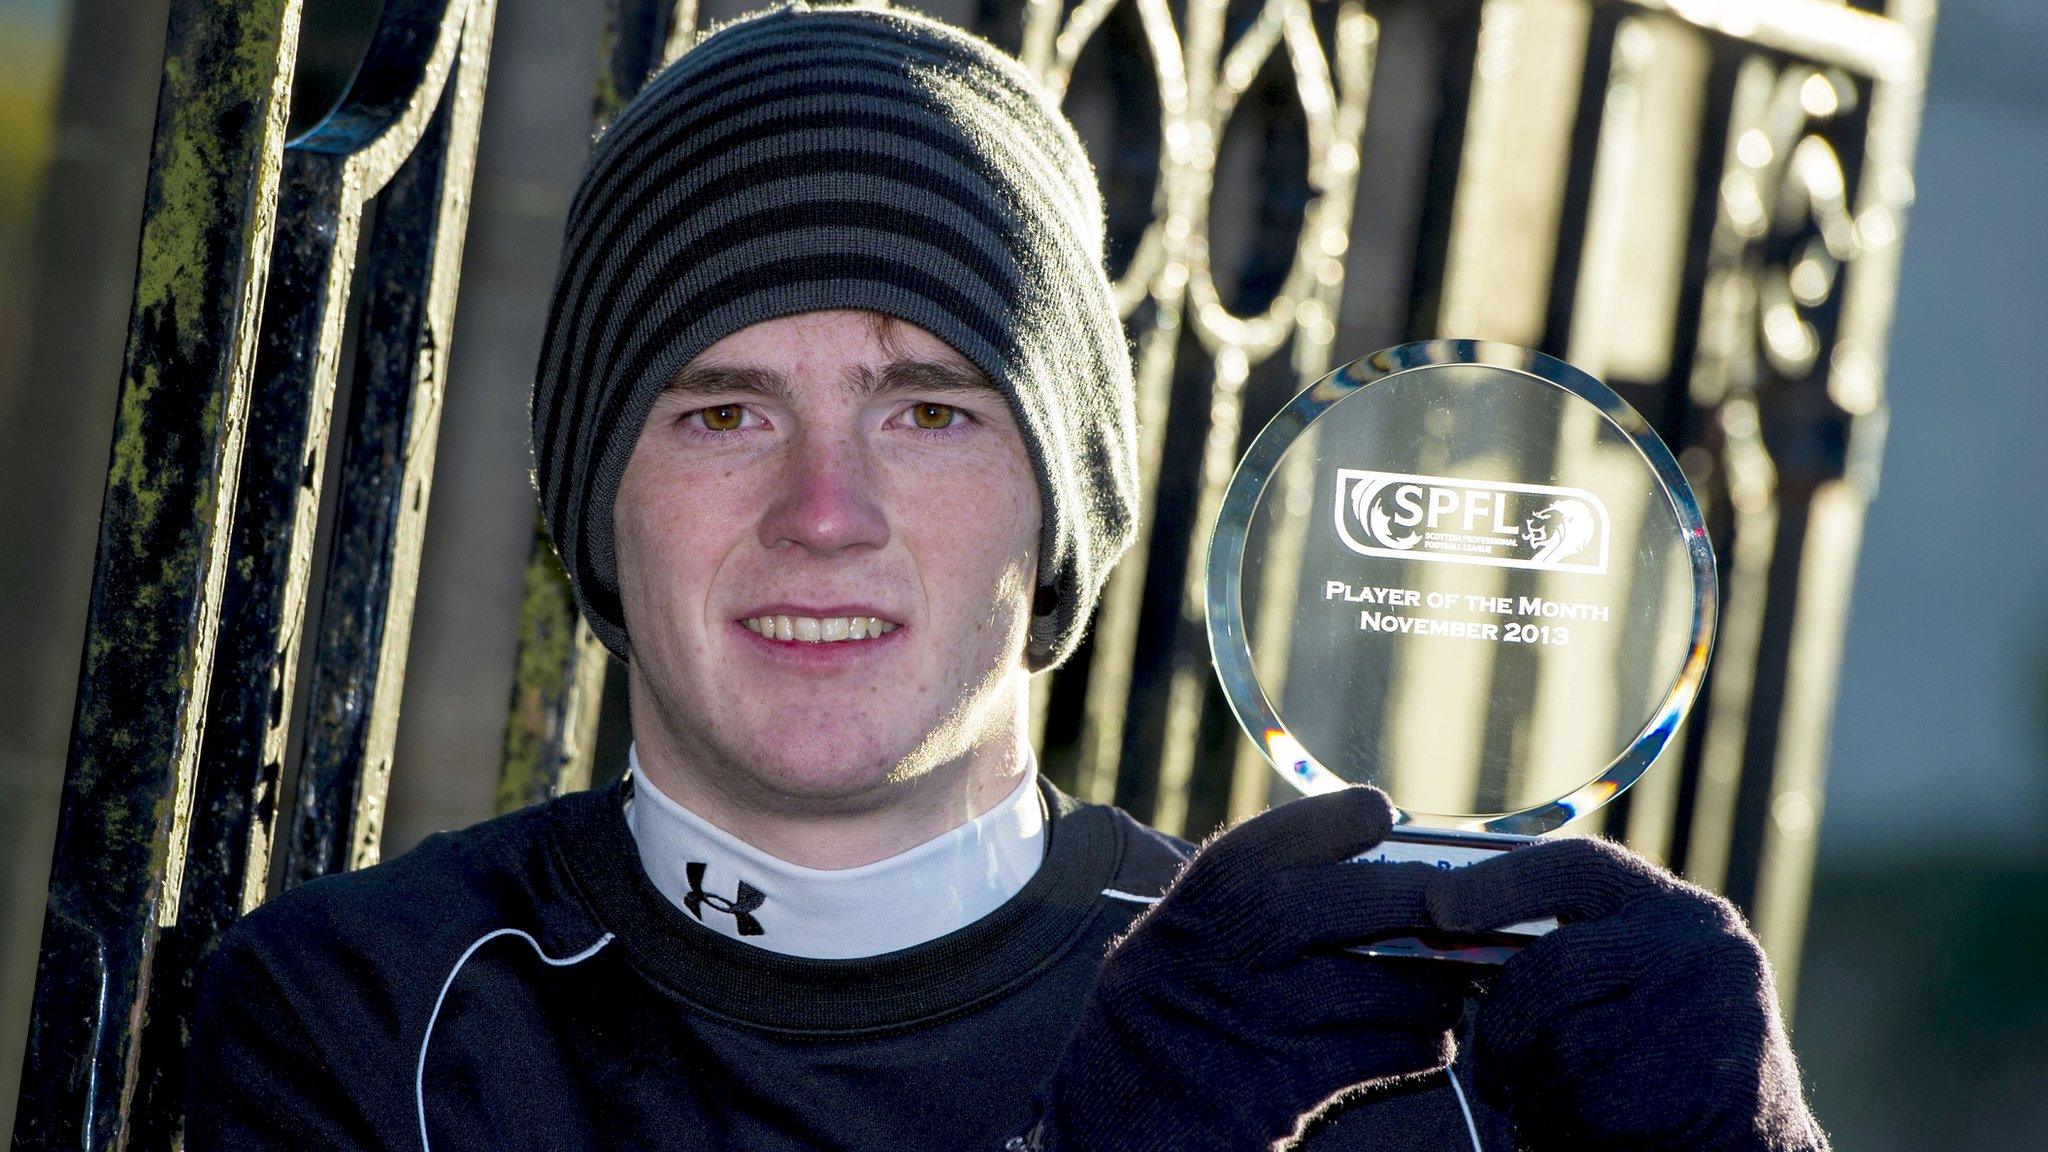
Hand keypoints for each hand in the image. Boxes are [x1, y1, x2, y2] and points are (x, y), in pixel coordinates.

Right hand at [1033, 786, 1471, 1150]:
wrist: (1110, 1141)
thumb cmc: (1160, 1036)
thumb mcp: (1172, 954)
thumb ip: (1242, 911)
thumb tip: (1361, 862)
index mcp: (1185, 917)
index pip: (1269, 843)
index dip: (1335, 822)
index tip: (1382, 816)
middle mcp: (1210, 962)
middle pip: (1333, 904)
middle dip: (1409, 896)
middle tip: (1458, 902)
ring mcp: (1248, 1028)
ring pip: (1376, 986)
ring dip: (1432, 984)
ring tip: (1447, 984)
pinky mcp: (1285, 1092)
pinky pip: (1382, 1054)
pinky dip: (1421, 1043)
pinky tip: (1425, 1041)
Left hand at [1426, 837, 1827, 1151]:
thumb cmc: (1675, 1070)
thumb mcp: (1645, 986)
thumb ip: (1580, 953)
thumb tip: (1450, 922)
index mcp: (1685, 916)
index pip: (1579, 867)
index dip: (1501, 882)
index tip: (1437, 905)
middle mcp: (1702, 953)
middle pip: (1551, 967)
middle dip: (1506, 1023)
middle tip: (1499, 1066)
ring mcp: (1705, 1020)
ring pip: (1556, 1045)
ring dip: (1536, 1089)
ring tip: (1568, 1105)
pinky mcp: (1692, 1091)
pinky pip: (1576, 1104)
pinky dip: (1560, 1127)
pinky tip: (1593, 1134)